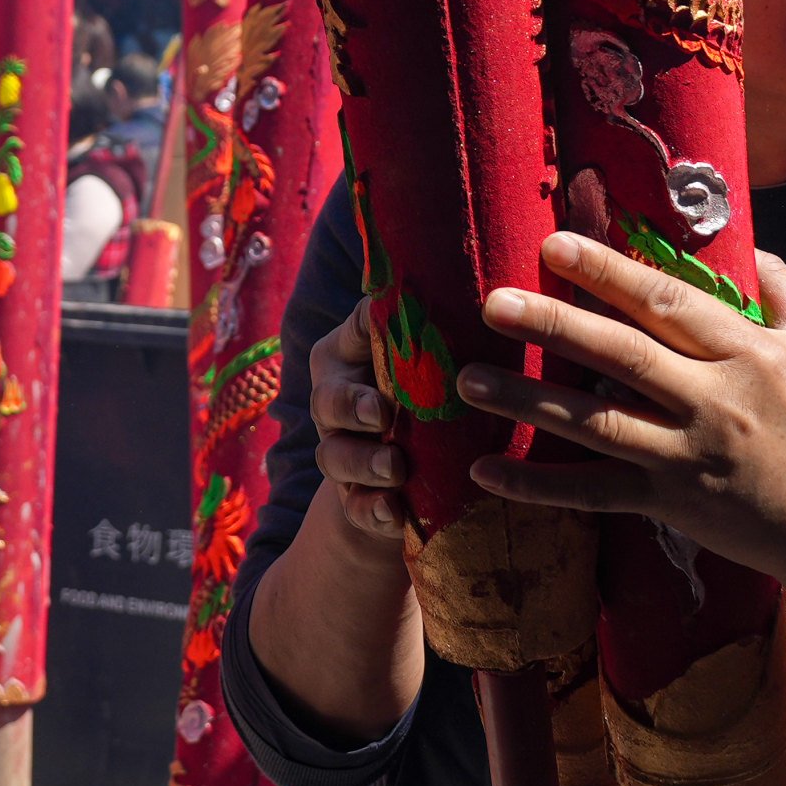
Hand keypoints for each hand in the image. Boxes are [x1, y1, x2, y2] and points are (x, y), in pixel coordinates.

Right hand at [307, 298, 413, 549]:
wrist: (427, 467)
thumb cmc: (431, 389)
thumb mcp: (431, 355)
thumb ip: (426, 322)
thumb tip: (458, 270)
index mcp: (348, 359)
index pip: (341, 349)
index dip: (359, 354)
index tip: (386, 383)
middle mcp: (336, 404)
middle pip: (327, 403)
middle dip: (351, 409)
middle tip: (382, 415)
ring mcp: (342, 453)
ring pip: (334, 457)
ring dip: (364, 463)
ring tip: (395, 470)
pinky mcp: (357, 499)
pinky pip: (354, 508)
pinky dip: (372, 511)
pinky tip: (394, 514)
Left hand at [455, 230, 785, 604]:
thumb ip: (779, 290)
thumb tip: (747, 243)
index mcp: (749, 353)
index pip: (667, 302)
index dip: (608, 271)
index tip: (553, 243)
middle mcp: (714, 401)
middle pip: (622, 355)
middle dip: (554, 325)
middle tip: (491, 301)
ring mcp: (688, 456)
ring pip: (597, 424)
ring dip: (529, 400)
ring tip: (468, 379)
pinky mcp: (670, 503)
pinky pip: (594, 493)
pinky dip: (538, 485)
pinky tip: (486, 470)